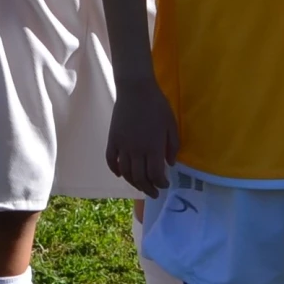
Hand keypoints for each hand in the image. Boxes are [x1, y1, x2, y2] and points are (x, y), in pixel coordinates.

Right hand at [106, 76, 180, 197]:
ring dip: (133, 183)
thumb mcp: (172, 125)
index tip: (165, 185)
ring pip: (126, 172)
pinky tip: (121, 174)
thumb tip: (170, 164)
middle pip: (140, 177)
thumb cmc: (158, 106)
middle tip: (154, 193)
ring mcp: (122, 146)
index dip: (161, 183)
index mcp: (153, 148)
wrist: (136, 90)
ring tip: (140, 186)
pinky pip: (111, 160)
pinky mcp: (112, 140)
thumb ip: (172, 146)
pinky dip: (115, 170)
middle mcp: (136, 151)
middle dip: (148, 188)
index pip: (156, 174)